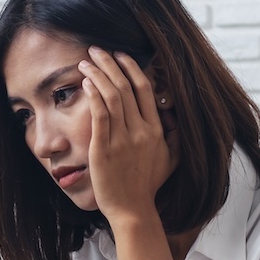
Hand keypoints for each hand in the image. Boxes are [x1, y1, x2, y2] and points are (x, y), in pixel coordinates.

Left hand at [79, 47, 172, 223]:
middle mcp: (140, 131)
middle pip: (125, 87)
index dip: (131, 68)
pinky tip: (86, 82)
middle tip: (97, 49)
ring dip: (98, 74)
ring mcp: (122, 140)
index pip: (144, 89)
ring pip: (111, 97)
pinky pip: (100, 115)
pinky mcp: (103, 149)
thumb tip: (173, 118)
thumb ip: (174, 137)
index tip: (120, 55)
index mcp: (156, 130)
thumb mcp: (171, 160)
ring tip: (85, 61)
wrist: (133, 210)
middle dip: (110, 63)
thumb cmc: (148, 186)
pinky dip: (93, 95)